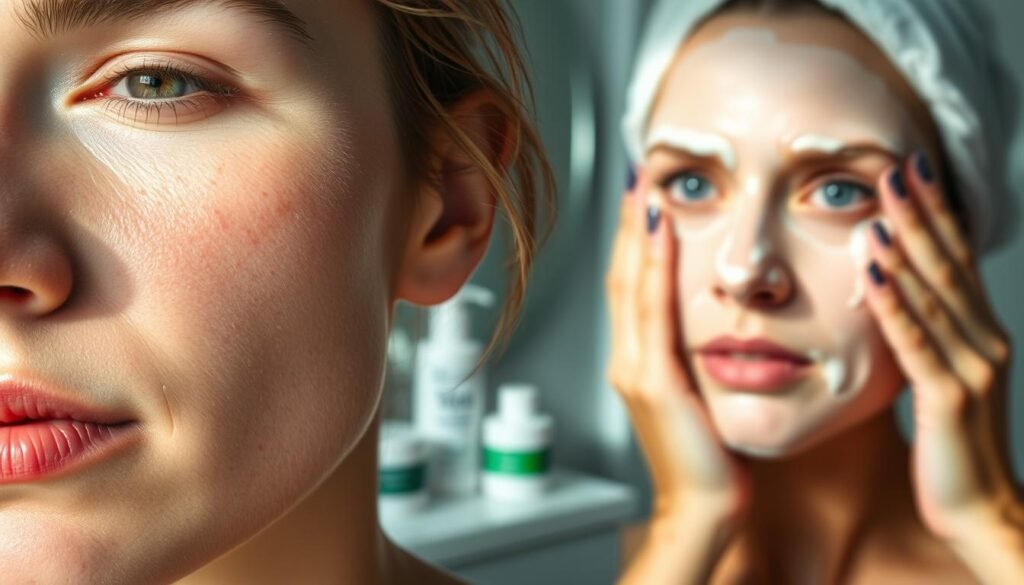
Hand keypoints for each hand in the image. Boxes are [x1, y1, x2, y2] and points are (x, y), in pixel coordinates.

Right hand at [607, 176, 747, 583]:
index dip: (635, 242)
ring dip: (639, 235)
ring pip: (632, 287)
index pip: (632, 288)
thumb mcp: (700, 397)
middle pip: (624, 278)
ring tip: (647, 191)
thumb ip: (695, 360)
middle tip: (639, 178)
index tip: (646, 201)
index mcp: (638, 362)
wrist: (704, 508)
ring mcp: (635, 370)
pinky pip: (653, 313)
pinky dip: (654, 268)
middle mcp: (628, 360)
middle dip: (631, 226)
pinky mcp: (654, 382)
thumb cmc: (710, 460)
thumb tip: (714, 327)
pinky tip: (662, 235)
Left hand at [864, 153, 1023, 576]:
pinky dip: (894, 306)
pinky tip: (873, 275)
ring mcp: (971, 367)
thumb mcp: (940, 376)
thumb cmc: (952, 443)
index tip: (910, 169)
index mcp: (977, 332)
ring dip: (906, 248)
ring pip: (934, 296)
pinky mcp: (949, 398)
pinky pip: (915, 344)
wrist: (979, 507)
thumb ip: (926, 334)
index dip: (933, 214)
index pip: (954, 260)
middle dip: (922, 213)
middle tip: (898, 164)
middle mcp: (983, 340)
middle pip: (948, 265)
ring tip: (881, 205)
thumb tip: (895, 290)